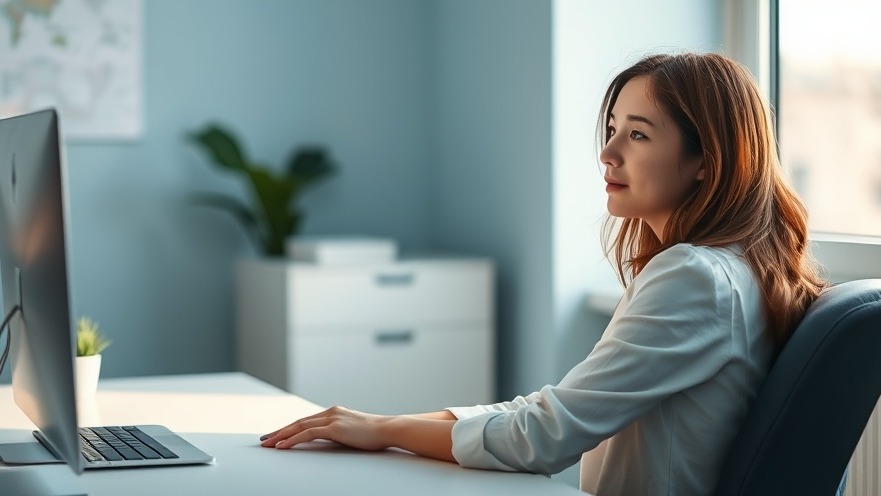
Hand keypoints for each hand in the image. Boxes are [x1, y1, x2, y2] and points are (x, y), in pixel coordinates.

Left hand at [260, 406, 390, 450]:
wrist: (388, 429)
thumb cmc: (374, 434)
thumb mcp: (353, 431)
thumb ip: (339, 432)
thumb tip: (329, 440)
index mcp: (334, 412)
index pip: (306, 420)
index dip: (289, 428)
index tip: (277, 435)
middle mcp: (331, 412)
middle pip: (298, 422)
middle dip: (279, 431)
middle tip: (264, 440)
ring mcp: (332, 418)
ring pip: (299, 426)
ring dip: (281, 436)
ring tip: (267, 444)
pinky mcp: (334, 428)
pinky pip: (307, 434)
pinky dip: (292, 440)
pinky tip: (282, 446)